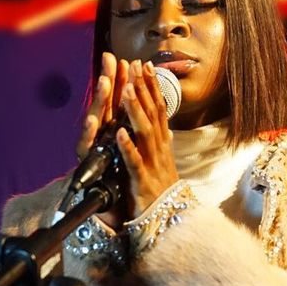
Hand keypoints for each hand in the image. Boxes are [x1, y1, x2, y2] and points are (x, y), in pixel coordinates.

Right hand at [75, 52, 129, 228]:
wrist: (111, 210)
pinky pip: (90, 148)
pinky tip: (93, 121)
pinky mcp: (88, 166)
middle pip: (103, 105)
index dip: (118, 81)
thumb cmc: (118, 176)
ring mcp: (92, 150)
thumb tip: (135, 104)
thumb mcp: (127, 146)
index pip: (114, 102)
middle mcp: (98, 138)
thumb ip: (128, 124)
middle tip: (109, 63)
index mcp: (110, 132)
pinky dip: (91, 133)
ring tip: (103, 83)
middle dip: (107, 83)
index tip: (121, 59)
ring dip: (100, 101)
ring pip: (95, 121)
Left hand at [118, 60, 179, 215]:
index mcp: (161, 142)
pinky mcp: (141, 180)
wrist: (168, 221)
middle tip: (136, 66)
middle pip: (152, 114)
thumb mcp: (161, 159)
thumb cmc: (161, 188)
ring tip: (127, 90)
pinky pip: (134, 161)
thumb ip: (158, 138)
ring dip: (135, 111)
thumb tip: (161, 121)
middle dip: (144, 89)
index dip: (152, 86)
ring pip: (144, 133)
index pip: (158, 108)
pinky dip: (127, 146)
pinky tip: (119, 132)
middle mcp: (159, 148)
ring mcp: (151, 163)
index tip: (146, 64)